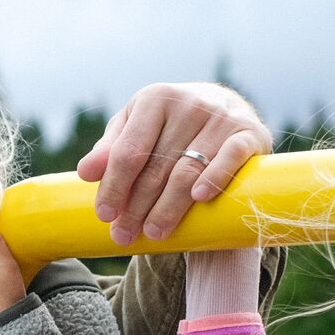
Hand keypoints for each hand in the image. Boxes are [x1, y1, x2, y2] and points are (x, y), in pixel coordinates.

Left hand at [74, 83, 272, 245]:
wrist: (226, 109)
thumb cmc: (169, 126)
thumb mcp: (136, 129)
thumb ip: (110, 150)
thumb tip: (85, 172)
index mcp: (154, 99)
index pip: (128, 151)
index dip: (113, 186)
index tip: (104, 216)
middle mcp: (188, 102)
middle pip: (155, 167)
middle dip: (137, 206)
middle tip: (124, 235)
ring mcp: (220, 117)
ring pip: (187, 170)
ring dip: (168, 207)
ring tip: (154, 233)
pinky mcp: (249, 133)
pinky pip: (230, 158)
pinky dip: (214, 178)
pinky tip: (198, 199)